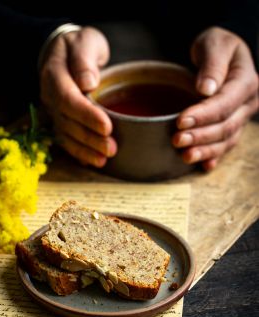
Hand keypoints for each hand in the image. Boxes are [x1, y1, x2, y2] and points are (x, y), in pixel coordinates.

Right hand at [40, 26, 116, 166]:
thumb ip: (84, 59)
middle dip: (90, 138)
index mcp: (54, 75)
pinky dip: (80, 153)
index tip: (106, 126)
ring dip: (85, 150)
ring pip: (66, 135)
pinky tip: (94, 162)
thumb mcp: (84, 41)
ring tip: (104, 159)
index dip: (87, 115)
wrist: (62, 53)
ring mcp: (53, 112)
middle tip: (111, 148)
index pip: (68, 99)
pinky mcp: (59, 122)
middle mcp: (50, 97)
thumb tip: (88, 83)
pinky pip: (66, 141)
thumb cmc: (77, 46)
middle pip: (68, 122)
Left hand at [173, 27, 258, 169]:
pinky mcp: (232, 126)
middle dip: (201, 136)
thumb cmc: (217, 46)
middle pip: (226, 126)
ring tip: (185, 156)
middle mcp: (248, 103)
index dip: (203, 115)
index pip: (224, 103)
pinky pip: (225, 145)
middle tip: (177, 140)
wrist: (223, 54)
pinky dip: (213, 156)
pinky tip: (203, 165)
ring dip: (205, 151)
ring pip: (226, 140)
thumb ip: (212, 63)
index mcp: (246, 81)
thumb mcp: (214, 43)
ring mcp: (242, 117)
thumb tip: (206, 89)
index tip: (181, 121)